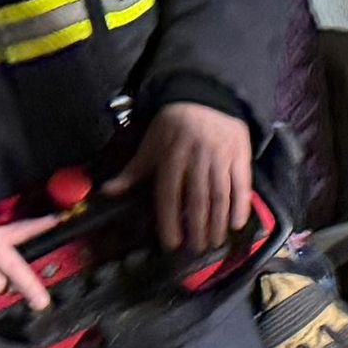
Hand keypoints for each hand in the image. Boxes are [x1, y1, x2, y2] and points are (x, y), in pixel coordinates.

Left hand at [116, 100, 254, 256]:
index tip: (172, 243)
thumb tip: (107, 192)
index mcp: (170, 157)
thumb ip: (132, 172)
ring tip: (214, 242)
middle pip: (196, 199)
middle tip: (197, 249)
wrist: (205, 97)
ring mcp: (219, 158)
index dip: (170, 221)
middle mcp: (195, 159)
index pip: (168, 195)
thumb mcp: (150, 145)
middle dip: (196, 228)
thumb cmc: (173, 127)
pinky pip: (241, 185)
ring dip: (217, 222)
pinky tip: (236, 224)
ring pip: (219, 196)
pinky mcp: (239, 157)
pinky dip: (240, 206)